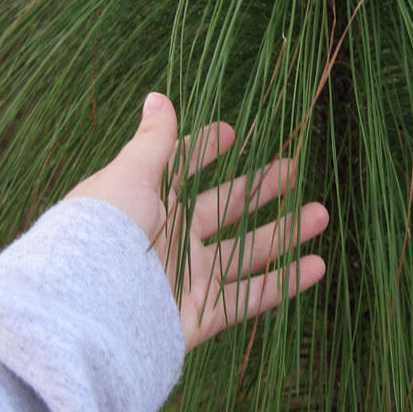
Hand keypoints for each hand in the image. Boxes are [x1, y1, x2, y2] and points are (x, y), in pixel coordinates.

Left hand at [66, 92, 328, 350]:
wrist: (90, 308)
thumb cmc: (102, 233)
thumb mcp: (128, 177)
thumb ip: (153, 141)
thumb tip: (159, 97)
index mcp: (147, 203)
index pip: (182, 170)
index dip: (204, 150)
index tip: (232, 132)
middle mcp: (170, 238)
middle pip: (224, 208)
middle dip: (259, 187)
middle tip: (293, 167)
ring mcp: (188, 276)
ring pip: (246, 251)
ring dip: (284, 233)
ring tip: (322, 213)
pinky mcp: (201, 314)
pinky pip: (250, 297)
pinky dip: (285, 283)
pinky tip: (317, 265)